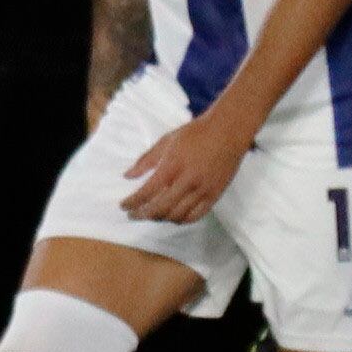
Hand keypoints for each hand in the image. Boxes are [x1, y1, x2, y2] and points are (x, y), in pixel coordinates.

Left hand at [118, 101, 254, 220]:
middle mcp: (187, 181)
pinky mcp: (215, 195)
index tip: (123, 206)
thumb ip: (146, 160)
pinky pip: (195, 216)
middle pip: (160, 209)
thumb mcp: (166, 141)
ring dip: (160, 219)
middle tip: (133, 215)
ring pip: (177, 216)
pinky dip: (181, 220)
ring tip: (151, 215)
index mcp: (172, 166)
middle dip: (142, 215)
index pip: (147, 192)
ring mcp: (202, 190)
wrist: (227, 131)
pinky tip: (173, 216)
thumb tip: (127, 175)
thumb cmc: (195, 133)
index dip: (132, 202)